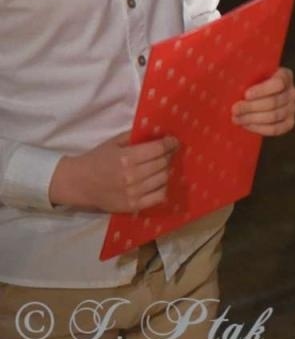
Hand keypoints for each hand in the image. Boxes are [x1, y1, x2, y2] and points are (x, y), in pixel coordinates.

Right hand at [48, 133, 178, 213]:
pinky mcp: (132, 206)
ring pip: (164, 178)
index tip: (173, 141)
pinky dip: (162, 188)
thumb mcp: (114, 143)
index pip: (159, 149)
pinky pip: (159, 197)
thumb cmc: (96, 160)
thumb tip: (158, 132)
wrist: (77, 184)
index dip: (170, 143)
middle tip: (166, 153)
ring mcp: (133, 193)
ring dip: (165, 170)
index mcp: (127, 158)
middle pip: (163, 163)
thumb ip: (135, 136)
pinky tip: (157, 182)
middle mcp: (132, 176)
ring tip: (160, 167)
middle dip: (168, 156)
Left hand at [232, 67, 294, 136]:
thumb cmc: (248, 82)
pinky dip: (260, 128)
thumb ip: (243, 73)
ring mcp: (292, 108)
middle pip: (275, 102)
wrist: (254, 97)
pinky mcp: (289, 122)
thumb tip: (228, 72)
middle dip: (252, 107)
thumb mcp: (248, 73)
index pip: (278, 83)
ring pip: (275, 116)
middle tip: (234, 109)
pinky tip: (246, 125)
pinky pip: (277, 129)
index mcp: (284, 75)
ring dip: (253, 118)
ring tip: (236, 118)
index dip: (263, 90)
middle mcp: (292, 91)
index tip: (246, 94)